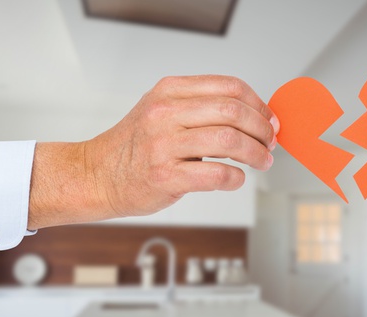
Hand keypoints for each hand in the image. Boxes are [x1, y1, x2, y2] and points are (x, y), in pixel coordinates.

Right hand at [28, 75, 278, 228]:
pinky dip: (236, 178)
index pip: (229, 87)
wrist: (96, 174)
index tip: (269, 119)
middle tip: (270, 142)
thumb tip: (254, 115)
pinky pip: (216, 175)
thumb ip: (201, 107)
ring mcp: (164, 145)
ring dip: (256, 153)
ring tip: (262, 161)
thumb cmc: (135, 145)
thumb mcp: (162, 109)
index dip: (258, 104)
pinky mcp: (165, 176)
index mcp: (169, 91)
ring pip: (229, 141)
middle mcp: (165, 113)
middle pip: (233, 112)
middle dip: (262, 128)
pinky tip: (236, 178)